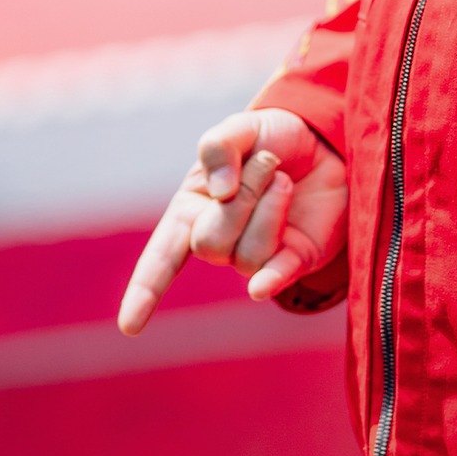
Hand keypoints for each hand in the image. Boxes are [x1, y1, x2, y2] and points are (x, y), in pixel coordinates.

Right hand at [117, 109, 347, 334]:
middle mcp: (220, 240)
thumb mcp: (241, 128)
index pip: (161, 259)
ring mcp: (257, 254)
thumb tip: (219, 193)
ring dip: (270, 208)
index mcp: (192, 210)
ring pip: (247, 255)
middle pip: (210, 245)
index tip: (129, 327)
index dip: (145, 291)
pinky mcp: (294, 259)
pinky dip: (269, 281)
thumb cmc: (272, 138)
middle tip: (268, 161)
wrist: (327, 141)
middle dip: (241, 198)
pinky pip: (276, 277)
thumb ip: (219, 146)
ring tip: (283, 177)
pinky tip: (263, 285)